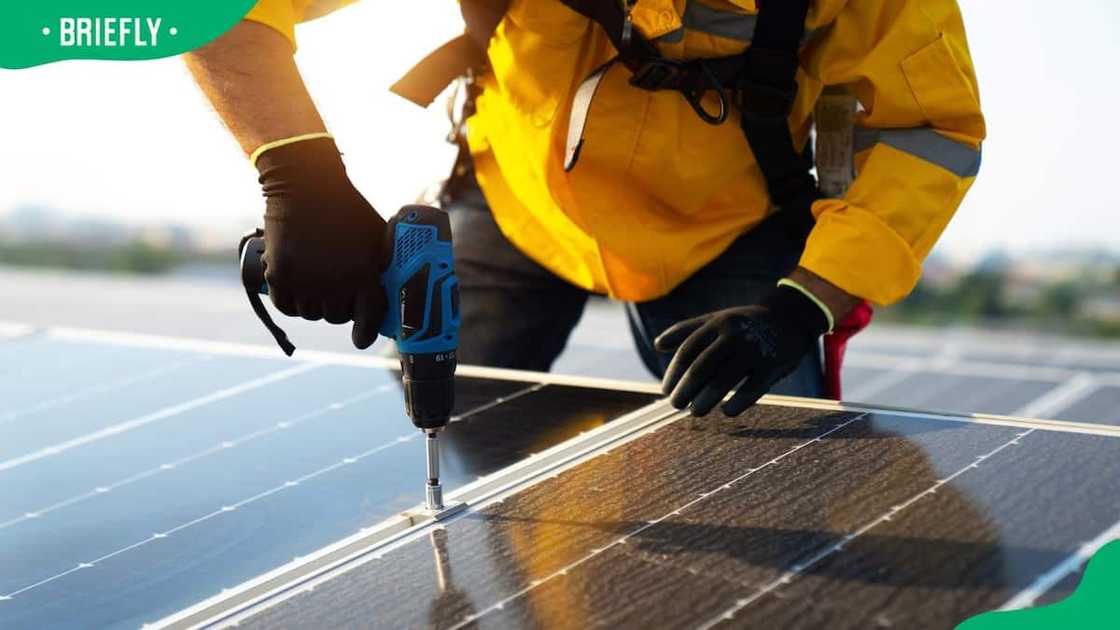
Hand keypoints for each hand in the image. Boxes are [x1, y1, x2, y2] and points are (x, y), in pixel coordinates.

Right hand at [256, 136, 387, 348]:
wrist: (305, 186)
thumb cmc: (346, 208)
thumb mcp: (376, 235)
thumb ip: (383, 263)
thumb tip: (398, 284)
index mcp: (365, 274)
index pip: (368, 318)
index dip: (365, 332)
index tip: (361, 339)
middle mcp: (336, 284)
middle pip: (336, 317)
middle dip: (338, 308)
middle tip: (336, 293)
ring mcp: (306, 283)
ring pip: (311, 314)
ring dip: (314, 305)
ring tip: (315, 285)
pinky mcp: (280, 277)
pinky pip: (286, 306)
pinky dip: (291, 302)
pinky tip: (296, 290)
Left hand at [654, 285, 829, 416]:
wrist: (791, 318)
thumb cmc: (745, 324)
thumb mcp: (717, 319)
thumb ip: (687, 330)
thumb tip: (657, 345)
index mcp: (717, 323)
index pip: (688, 351)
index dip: (674, 374)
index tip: (665, 390)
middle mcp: (734, 335)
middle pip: (701, 368)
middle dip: (685, 390)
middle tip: (676, 405)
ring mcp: (754, 350)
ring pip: (723, 381)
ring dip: (705, 401)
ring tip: (695, 412)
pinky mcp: (772, 366)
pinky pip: (751, 390)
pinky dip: (736, 404)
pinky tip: (725, 412)